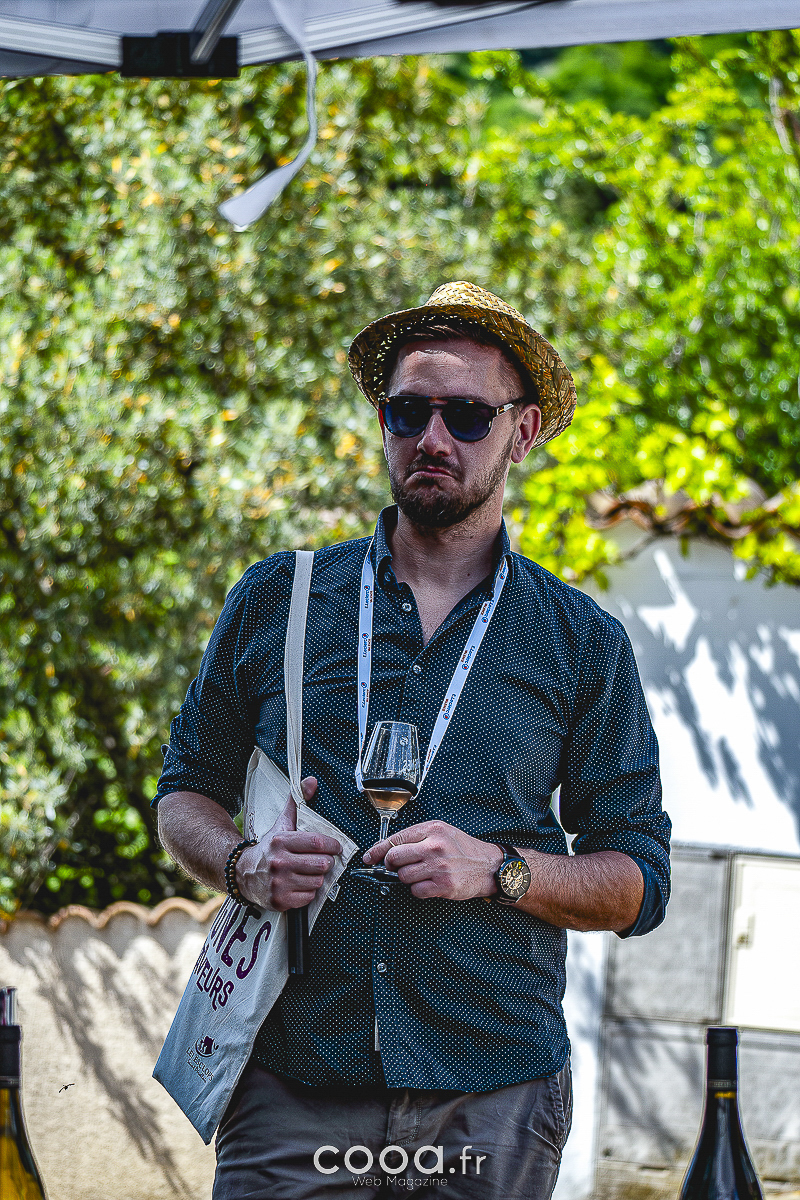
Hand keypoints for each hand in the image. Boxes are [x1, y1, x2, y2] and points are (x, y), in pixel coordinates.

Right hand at [236, 777, 341, 910]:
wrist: (242, 873)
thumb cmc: (269, 848)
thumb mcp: (281, 824)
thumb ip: (297, 802)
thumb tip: (311, 781)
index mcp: (281, 841)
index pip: (318, 843)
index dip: (333, 845)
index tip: (337, 847)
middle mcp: (279, 862)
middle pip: (322, 864)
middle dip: (326, 862)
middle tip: (321, 860)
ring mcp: (279, 883)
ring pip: (317, 882)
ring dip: (317, 878)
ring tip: (308, 872)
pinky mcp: (279, 901)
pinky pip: (309, 897)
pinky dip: (308, 893)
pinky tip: (299, 884)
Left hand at [362, 820, 503, 900]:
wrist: (489, 866)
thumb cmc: (464, 849)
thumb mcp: (442, 832)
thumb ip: (417, 837)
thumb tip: (386, 848)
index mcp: (432, 829)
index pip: (395, 839)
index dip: (377, 850)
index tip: (369, 857)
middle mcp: (434, 846)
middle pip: (394, 858)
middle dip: (391, 865)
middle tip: (397, 867)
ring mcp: (439, 867)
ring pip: (403, 876)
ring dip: (407, 878)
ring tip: (421, 874)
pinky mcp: (443, 885)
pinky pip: (416, 891)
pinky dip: (418, 890)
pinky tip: (428, 884)